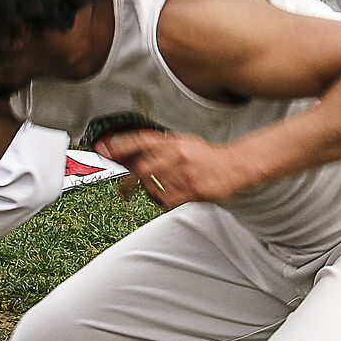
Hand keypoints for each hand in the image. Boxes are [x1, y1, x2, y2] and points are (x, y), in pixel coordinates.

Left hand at [100, 129, 250, 209]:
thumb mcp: (183, 142)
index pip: (140, 140)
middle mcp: (176, 156)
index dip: (120, 145)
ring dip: (145, 191)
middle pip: (141, 168)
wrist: (235, 166)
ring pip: (152, 186)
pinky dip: (159, 200)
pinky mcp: (190, 190)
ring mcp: (183, 174)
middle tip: (121, 188)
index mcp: (173, 142)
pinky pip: (166, 199)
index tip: (105, 149)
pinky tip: (161, 197)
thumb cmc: (207, 156)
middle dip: (126, 180)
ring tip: (147, 192)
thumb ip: (160, 147)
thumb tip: (134, 152)